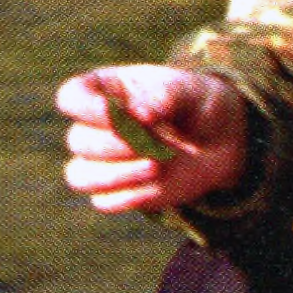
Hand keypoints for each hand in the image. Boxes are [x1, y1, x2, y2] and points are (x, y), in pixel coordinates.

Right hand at [56, 64, 249, 214]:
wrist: (222, 141)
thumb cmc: (199, 105)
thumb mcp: (189, 91)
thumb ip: (163, 96)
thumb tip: (139, 114)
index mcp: (106, 90)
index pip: (71, 97)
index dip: (85, 108)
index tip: (114, 113)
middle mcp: (97, 127)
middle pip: (78, 140)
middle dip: (115, 144)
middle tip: (156, 142)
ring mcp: (105, 161)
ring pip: (79, 177)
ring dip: (114, 176)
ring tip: (156, 166)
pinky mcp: (120, 190)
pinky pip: (104, 201)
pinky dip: (129, 195)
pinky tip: (158, 182)